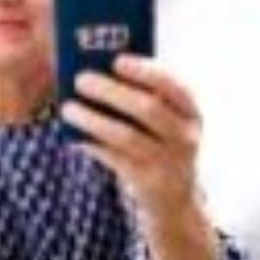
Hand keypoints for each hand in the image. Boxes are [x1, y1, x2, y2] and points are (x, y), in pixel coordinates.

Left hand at [61, 54, 202, 232]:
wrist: (176, 198)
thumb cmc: (160, 144)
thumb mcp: (166, 122)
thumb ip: (143, 98)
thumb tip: (97, 72)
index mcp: (191, 112)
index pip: (174, 85)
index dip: (145, 71)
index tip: (116, 60)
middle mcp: (186, 136)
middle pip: (148, 108)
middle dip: (111, 91)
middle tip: (81, 79)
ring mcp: (170, 162)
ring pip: (127, 136)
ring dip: (93, 119)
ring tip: (68, 108)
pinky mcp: (149, 183)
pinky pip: (115, 159)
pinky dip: (92, 144)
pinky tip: (74, 135)